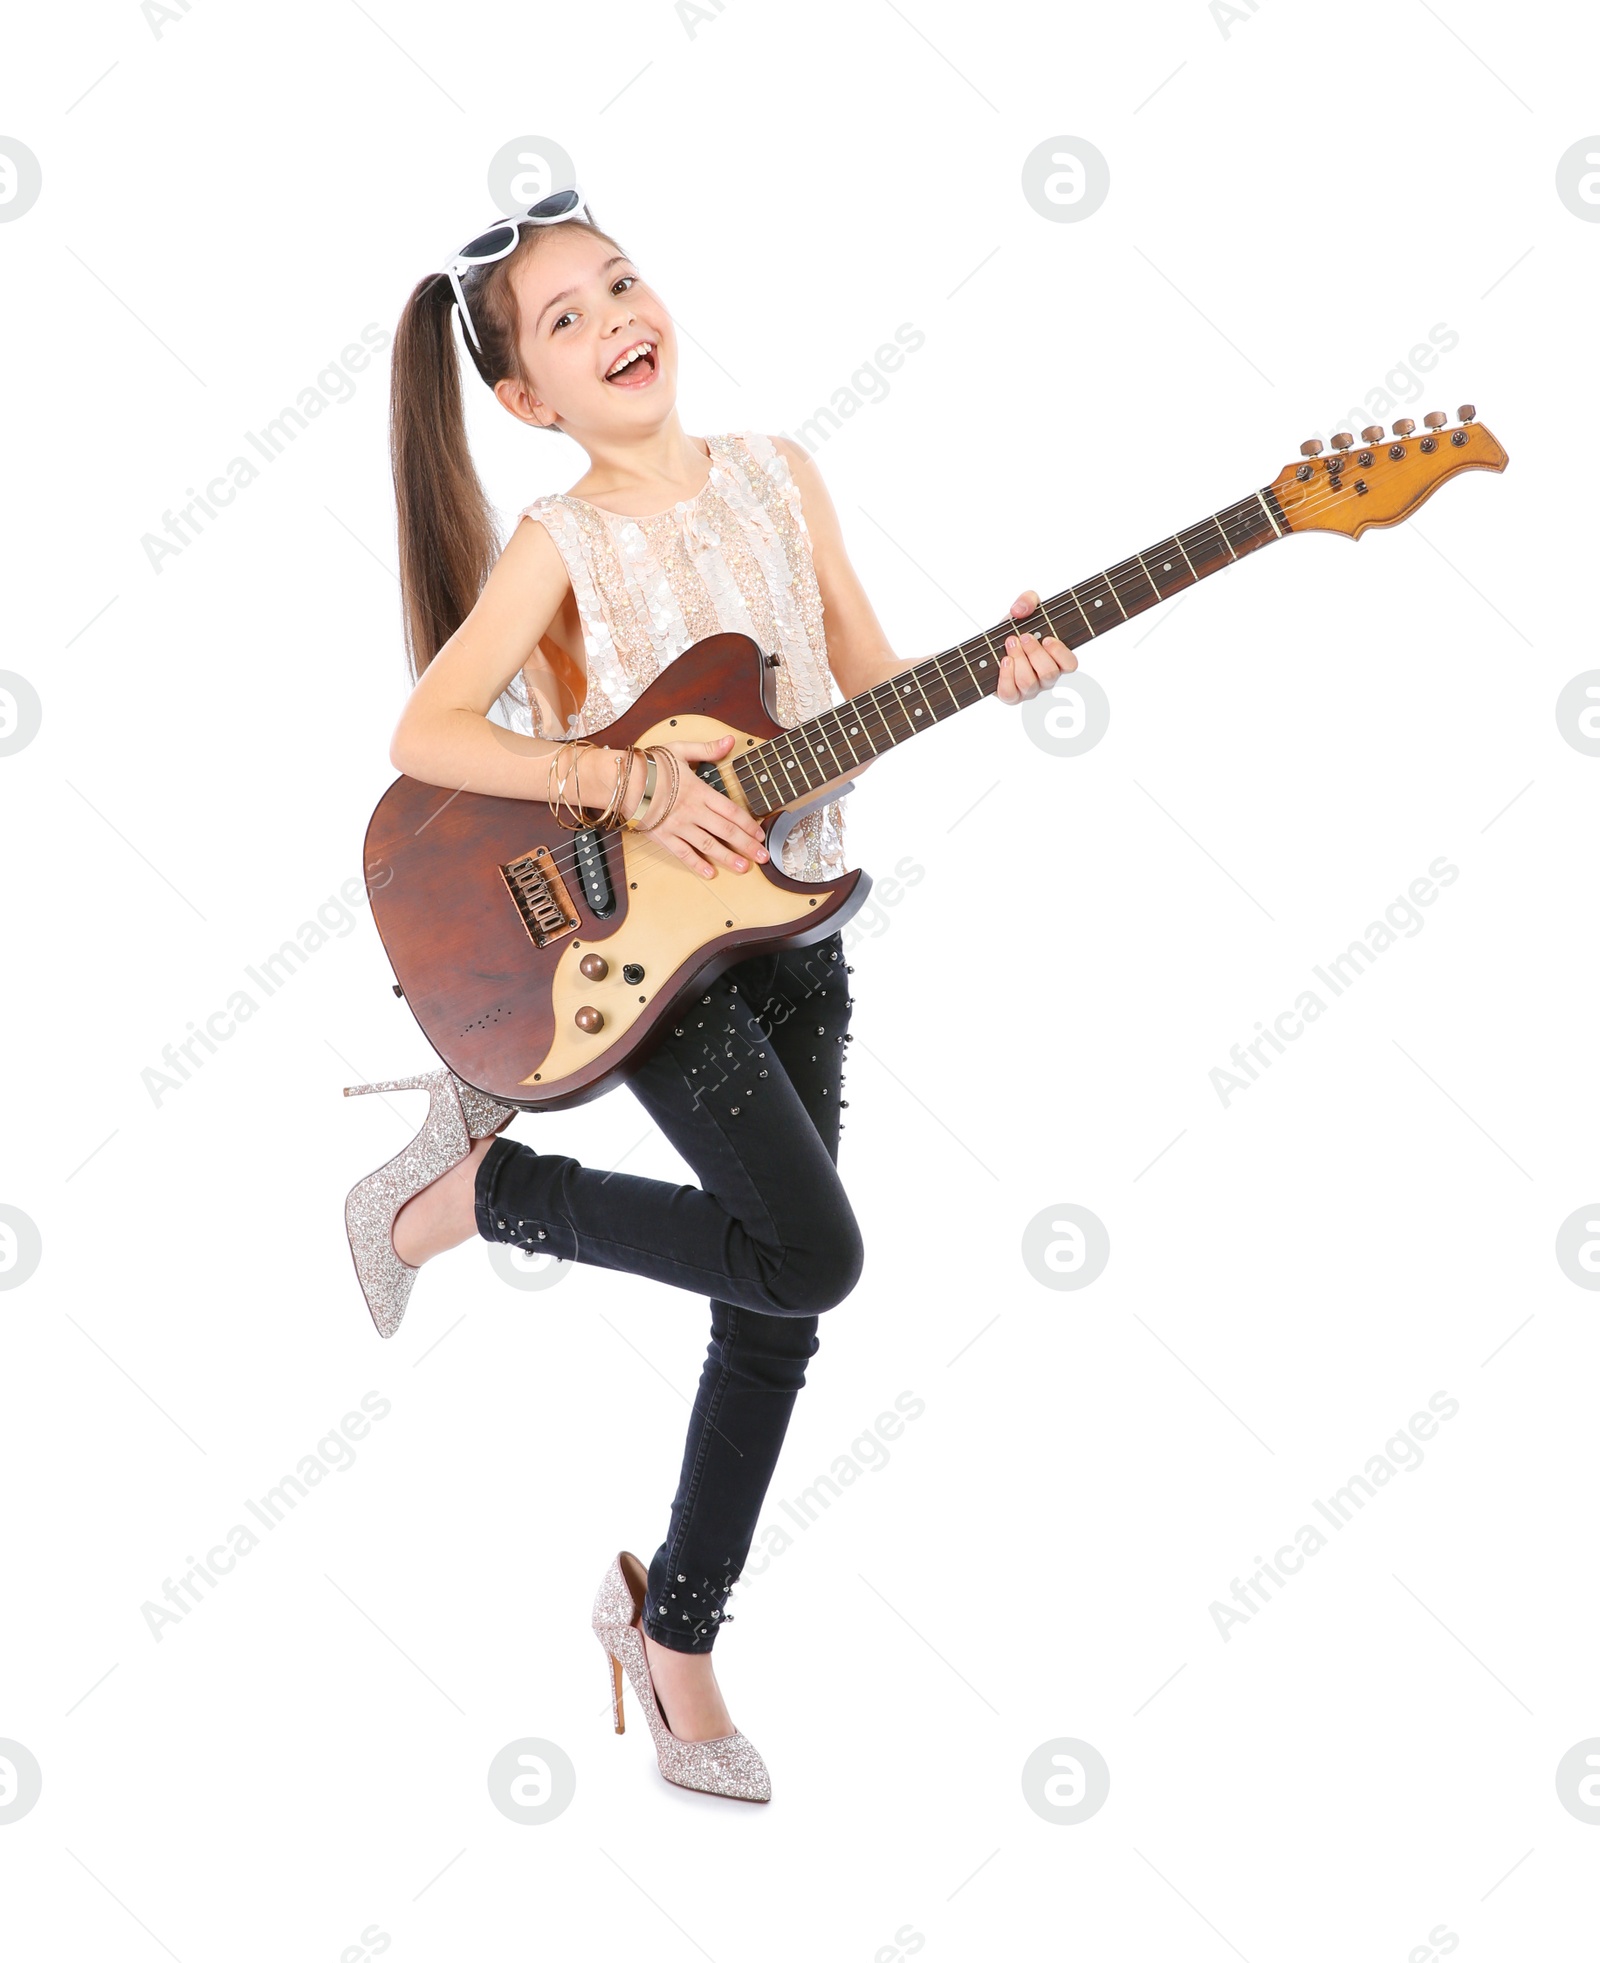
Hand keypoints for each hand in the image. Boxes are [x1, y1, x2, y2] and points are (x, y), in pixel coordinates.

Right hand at [634, 732, 770, 878]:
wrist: (621, 781)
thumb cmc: (651, 765)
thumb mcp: (680, 751)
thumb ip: (707, 749)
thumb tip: (729, 741)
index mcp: (699, 791)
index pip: (730, 810)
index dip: (748, 824)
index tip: (760, 834)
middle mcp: (692, 811)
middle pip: (725, 830)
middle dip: (746, 845)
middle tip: (762, 857)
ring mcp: (678, 826)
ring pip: (707, 844)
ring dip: (727, 857)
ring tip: (744, 867)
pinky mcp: (663, 837)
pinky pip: (683, 853)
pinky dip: (696, 864)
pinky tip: (709, 873)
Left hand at [996, 589, 1076, 702]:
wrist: (992, 646)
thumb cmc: (1015, 630)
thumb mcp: (1023, 609)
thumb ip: (1028, 600)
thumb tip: (1020, 610)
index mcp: (1056, 659)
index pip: (1071, 665)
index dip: (1060, 653)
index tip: (1047, 638)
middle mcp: (1045, 677)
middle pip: (1049, 674)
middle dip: (1034, 653)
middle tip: (1023, 637)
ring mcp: (1029, 689)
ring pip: (1029, 683)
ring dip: (1019, 660)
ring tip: (1010, 643)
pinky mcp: (1010, 696)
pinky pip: (1010, 694)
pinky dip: (1006, 676)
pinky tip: (1004, 660)